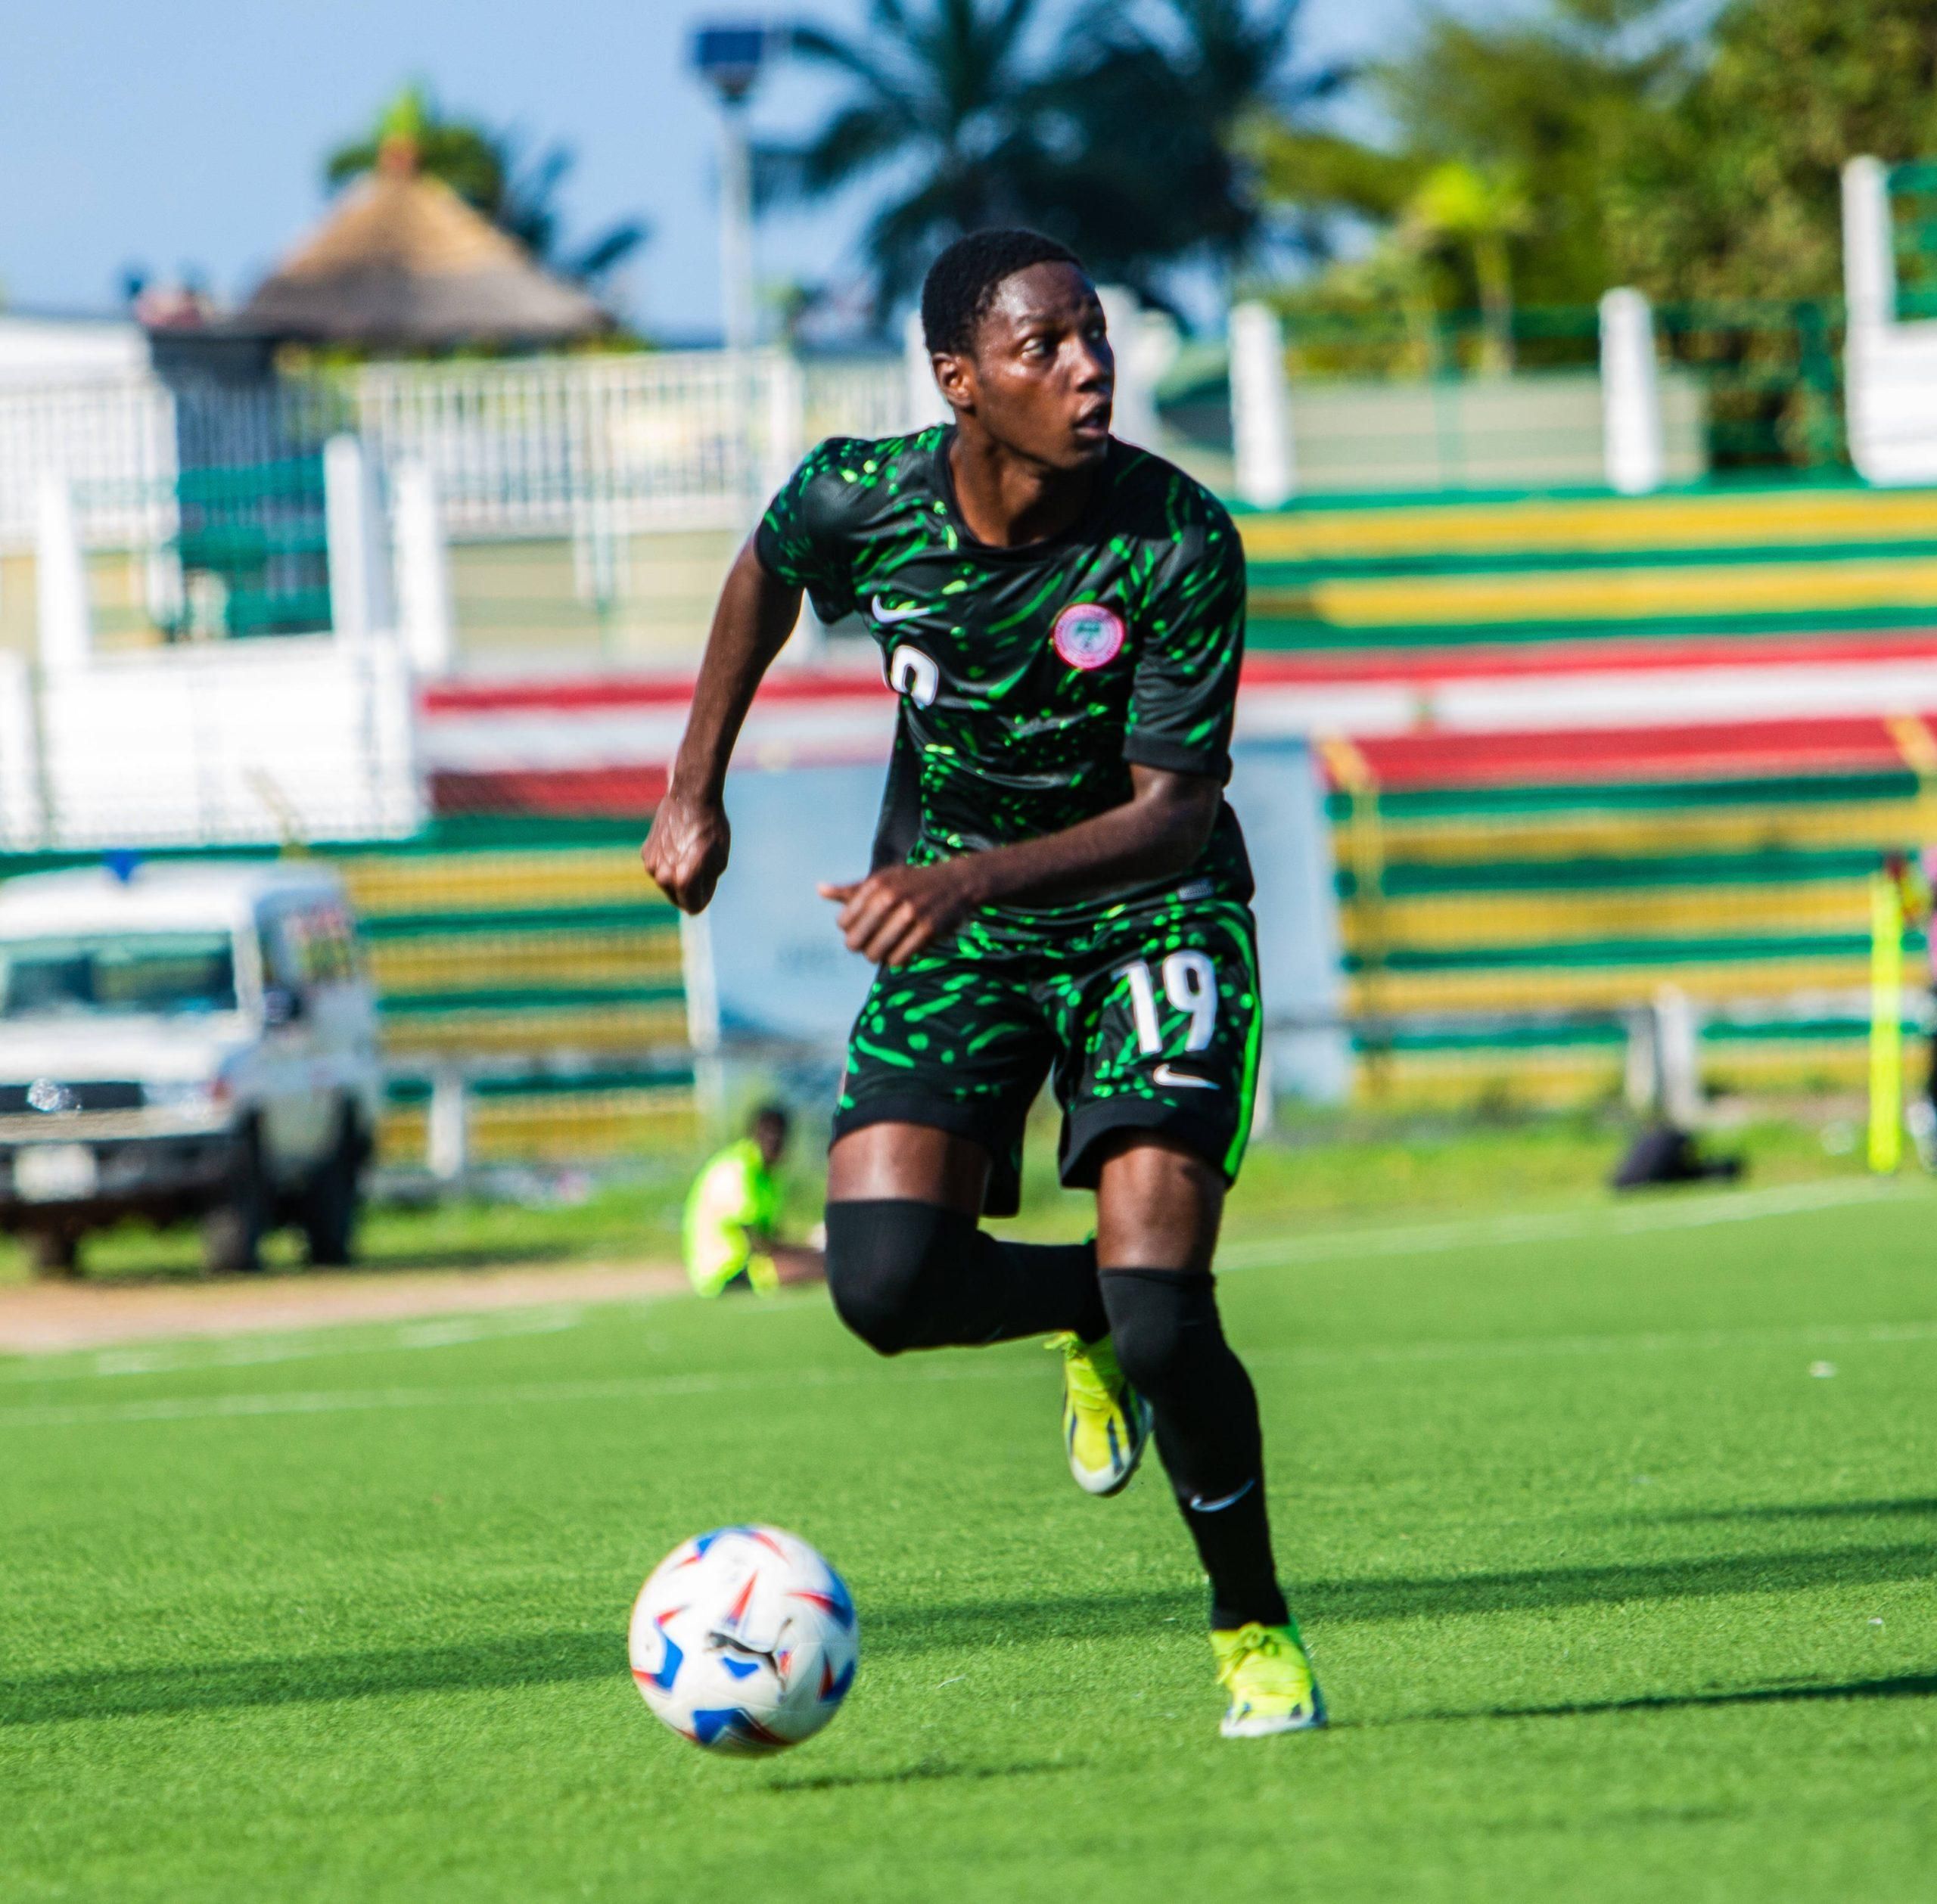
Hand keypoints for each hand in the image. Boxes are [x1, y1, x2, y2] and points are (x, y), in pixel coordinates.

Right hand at [642, 788, 730, 913]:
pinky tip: (678, 842)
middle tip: (702, 863)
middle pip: (679, 898)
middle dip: (691, 889)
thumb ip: (705, 884)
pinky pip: (660, 868)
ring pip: (668, 883)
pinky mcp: (646, 853)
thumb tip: (692, 899)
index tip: (709, 877)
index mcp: (684, 880)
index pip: (693, 907)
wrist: (691, 797)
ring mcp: (652, 865)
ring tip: (690, 850)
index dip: (705, 895)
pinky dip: (669, 861)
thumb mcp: (719, 861)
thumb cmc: (712, 828)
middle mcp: (663, 875)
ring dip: (679, 874)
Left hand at [819, 860, 981, 966]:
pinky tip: (900, 953)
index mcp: (876, 884)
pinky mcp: (928, 929)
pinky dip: (896, 961)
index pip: (843, 922)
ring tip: (883, 951)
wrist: (957, 882)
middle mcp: (891, 896)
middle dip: (860, 948)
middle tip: (868, 946)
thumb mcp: (883, 880)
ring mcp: (911, 913)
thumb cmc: (913, 883)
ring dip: (877, 956)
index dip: (849, 931)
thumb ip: (852, 890)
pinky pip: (899, 958)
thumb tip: (820, 890)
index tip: (860, 929)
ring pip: (876, 952)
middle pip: (855, 941)